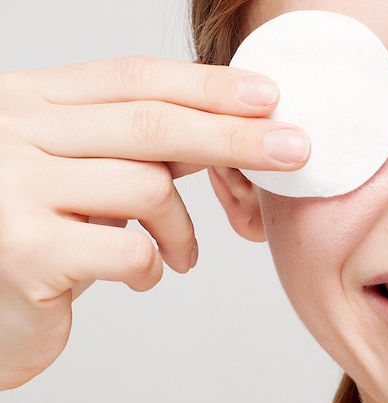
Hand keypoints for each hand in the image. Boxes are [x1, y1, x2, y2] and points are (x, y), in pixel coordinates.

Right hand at [0, 56, 308, 388]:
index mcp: (32, 102)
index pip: (133, 78)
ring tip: (181, 254)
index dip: (206, 85)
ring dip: (182, 228)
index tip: (267, 95)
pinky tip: (144, 275)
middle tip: (294, 149)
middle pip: (150, 123)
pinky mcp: (25, 250)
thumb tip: (224, 126)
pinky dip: (152, 267)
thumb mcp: (80, 169)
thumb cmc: (37, 233)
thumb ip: (135, 145)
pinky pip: (128, 248)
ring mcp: (13, 188)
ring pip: (146, 185)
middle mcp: (14, 132)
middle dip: (234, 137)